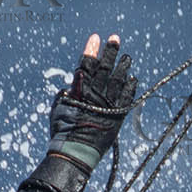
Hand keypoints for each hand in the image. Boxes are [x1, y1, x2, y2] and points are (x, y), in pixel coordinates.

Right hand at [47, 33, 136, 173]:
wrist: (75, 153)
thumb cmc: (62, 131)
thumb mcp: (59, 107)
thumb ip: (68, 93)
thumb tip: (73, 85)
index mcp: (79, 91)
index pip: (86, 65)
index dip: (91, 51)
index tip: (95, 38)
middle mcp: (95, 95)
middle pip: (104, 69)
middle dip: (109, 52)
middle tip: (115, 38)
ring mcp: (108, 106)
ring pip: (118, 81)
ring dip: (123, 67)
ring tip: (127, 57)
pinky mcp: (117, 117)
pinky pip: (126, 99)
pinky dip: (130, 88)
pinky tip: (132, 79)